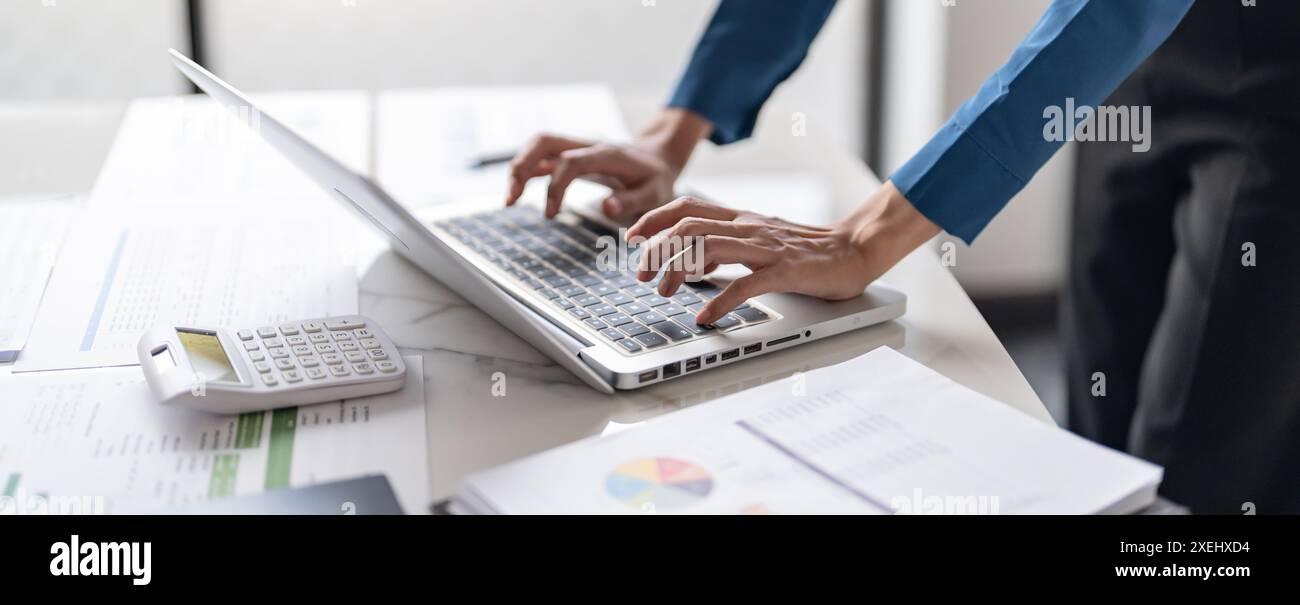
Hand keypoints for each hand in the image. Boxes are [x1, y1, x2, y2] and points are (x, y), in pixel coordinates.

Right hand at [505, 108, 710, 221]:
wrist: (658, 156)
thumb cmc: (656, 179)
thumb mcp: (656, 194)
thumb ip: (633, 201)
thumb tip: (606, 208)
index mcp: (606, 154)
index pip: (570, 162)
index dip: (555, 186)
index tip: (549, 214)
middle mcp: (587, 145)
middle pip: (544, 141)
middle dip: (522, 167)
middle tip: (511, 200)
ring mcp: (577, 147)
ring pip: (538, 144)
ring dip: (518, 167)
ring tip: (509, 200)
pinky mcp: (572, 154)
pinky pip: (542, 155)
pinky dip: (526, 170)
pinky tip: (518, 191)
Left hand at [627, 181, 940, 324]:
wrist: (855, 250)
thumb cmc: (808, 251)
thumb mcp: (760, 239)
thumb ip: (729, 242)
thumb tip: (689, 258)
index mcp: (742, 218)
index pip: (687, 207)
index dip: (654, 219)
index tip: (632, 238)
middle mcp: (749, 227)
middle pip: (688, 226)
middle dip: (657, 248)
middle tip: (643, 273)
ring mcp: (766, 248)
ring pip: (708, 248)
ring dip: (678, 271)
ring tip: (664, 292)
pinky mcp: (784, 271)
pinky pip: (744, 285)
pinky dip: (719, 303)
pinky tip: (705, 318)